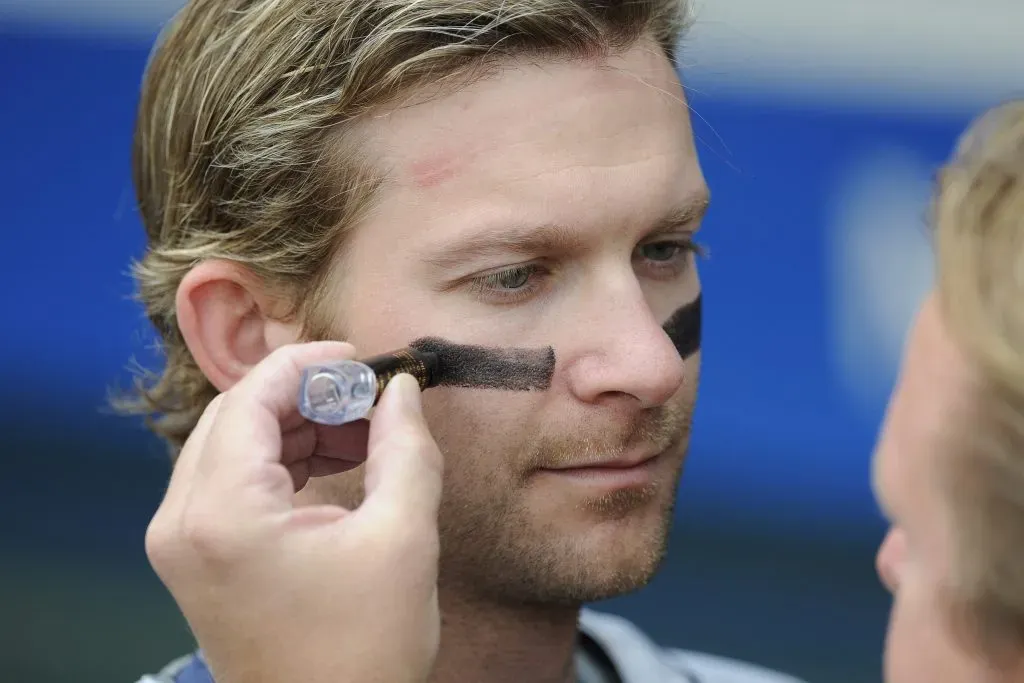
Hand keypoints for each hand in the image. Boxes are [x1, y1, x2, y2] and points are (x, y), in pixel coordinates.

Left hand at [144, 342, 442, 682]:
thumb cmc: (364, 653)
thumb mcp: (401, 539)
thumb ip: (406, 449)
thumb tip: (402, 391)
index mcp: (222, 514)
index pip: (250, 398)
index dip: (308, 364)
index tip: (361, 359)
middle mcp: (182, 523)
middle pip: (235, 416)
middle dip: (305, 394)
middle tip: (368, 396)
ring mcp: (182, 544)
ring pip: (232, 445)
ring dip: (294, 425)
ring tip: (362, 432)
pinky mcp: (197, 560)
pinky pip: (231, 482)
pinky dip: (280, 461)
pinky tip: (335, 463)